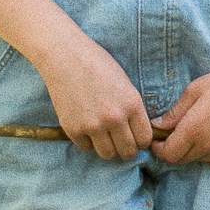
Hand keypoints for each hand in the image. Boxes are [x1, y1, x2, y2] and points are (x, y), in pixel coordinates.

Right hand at [42, 39, 152, 160]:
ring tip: (103, 136)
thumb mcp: (124, 83)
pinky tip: (85, 125)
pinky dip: (87, 140)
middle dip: (126, 149)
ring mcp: (93, 125)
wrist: (64, 55)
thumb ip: (132, 108)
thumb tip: (137, 133)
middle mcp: (115, 118)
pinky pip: (86, 147)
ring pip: (107, 154)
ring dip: (107, 148)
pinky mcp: (73, 128)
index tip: (135, 137)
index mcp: (132, 104)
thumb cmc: (96, 63)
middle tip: (120, 142)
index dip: (141, 141)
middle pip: (128, 152)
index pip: (145, 139)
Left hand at [152, 64, 209, 166]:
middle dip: (172, 150)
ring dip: (191, 151)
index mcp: (194, 130)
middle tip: (173, 134)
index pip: (168, 155)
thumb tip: (157, 126)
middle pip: (181, 160)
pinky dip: (208, 153)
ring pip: (198, 160)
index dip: (159, 149)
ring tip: (196, 131)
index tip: (157, 140)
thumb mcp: (194, 90)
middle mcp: (208, 146)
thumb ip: (174, 112)